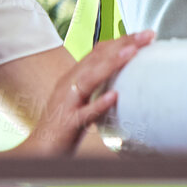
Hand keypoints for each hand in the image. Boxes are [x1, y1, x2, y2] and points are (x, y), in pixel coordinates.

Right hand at [14, 30, 153, 156]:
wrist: (38, 152)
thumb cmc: (64, 127)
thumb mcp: (83, 101)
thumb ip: (99, 87)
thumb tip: (127, 80)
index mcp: (74, 78)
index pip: (99, 52)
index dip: (121, 40)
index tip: (146, 34)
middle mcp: (69, 85)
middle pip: (96, 59)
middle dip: (123, 44)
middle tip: (148, 35)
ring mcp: (67, 103)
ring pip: (89, 78)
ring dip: (111, 63)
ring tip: (132, 52)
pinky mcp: (67, 123)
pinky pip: (83, 113)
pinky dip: (98, 103)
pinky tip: (114, 96)